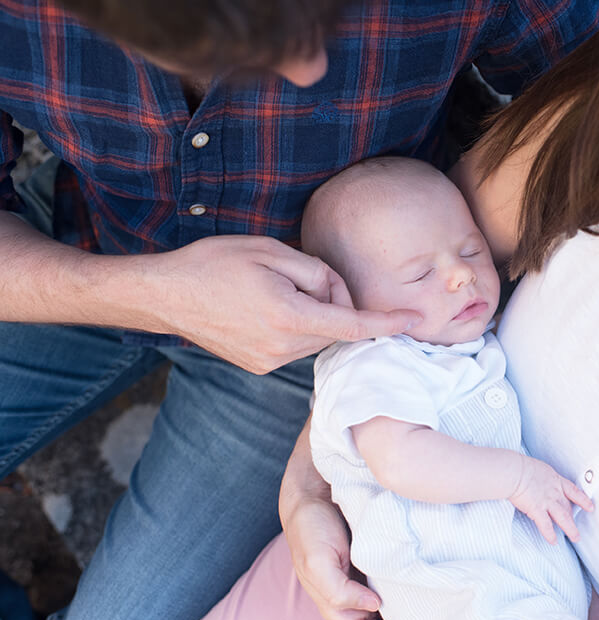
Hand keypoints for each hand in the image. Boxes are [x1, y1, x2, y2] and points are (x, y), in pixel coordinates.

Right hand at [155, 235, 420, 373]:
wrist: (164, 295)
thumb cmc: (214, 264)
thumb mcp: (272, 251)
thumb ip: (317, 273)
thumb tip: (337, 294)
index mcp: (288, 318)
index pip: (352, 325)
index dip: (386, 323)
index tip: (412, 320)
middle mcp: (282, 348)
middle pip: (334, 327)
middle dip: (332, 302)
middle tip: (298, 275)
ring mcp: (268, 362)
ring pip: (317, 337)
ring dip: (313, 315)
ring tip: (274, 290)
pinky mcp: (259, 366)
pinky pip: (296, 345)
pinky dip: (296, 326)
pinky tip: (265, 308)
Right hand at [280, 421, 422, 619]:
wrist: (312, 495)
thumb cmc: (311, 530)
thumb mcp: (318, 561)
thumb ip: (339, 590)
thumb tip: (373, 608)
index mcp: (338, 607)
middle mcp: (354, 600)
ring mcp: (366, 584)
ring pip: (393, 617)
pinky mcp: (378, 566)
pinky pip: (398, 592)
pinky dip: (412, 603)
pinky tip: (433, 604)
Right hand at [508, 458, 593, 543]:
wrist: (514, 471)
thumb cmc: (520, 467)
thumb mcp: (538, 468)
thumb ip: (542, 477)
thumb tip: (538, 481)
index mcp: (555, 480)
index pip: (573, 491)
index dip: (583, 500)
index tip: (590, 506)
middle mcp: (554, 492)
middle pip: (568, 507)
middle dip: (574, 518)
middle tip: (579, 527)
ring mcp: (547, 501)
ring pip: (563, 518)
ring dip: (570, 529)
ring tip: (575, 537)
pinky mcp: (537, 509)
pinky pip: (546, 525)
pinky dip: (550, 534)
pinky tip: (553, 541)